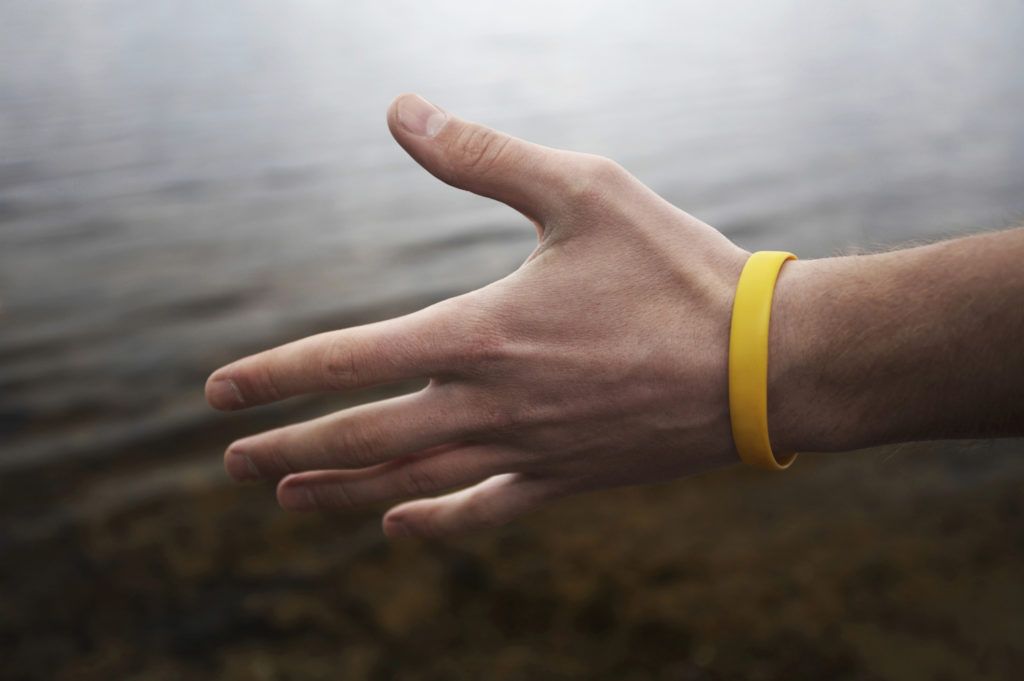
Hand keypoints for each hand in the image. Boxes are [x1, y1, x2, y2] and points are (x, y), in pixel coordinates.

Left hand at [205, 94, 749, 537]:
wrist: (765, 360)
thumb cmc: (677, 266)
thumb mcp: (582, 188)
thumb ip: (483, 157)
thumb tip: (400, 111)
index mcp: (483, 331)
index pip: (350, 359)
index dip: (277, 375)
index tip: (219, 392)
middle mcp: (493, 403)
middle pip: (366, 438)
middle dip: (292, 448)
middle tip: (234, 459)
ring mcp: (529, 449)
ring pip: (413, 483)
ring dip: (343, 492)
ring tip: (287, 497)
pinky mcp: (568, 477)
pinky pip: (489, 511)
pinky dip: (438, 523)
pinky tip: (398, 529)